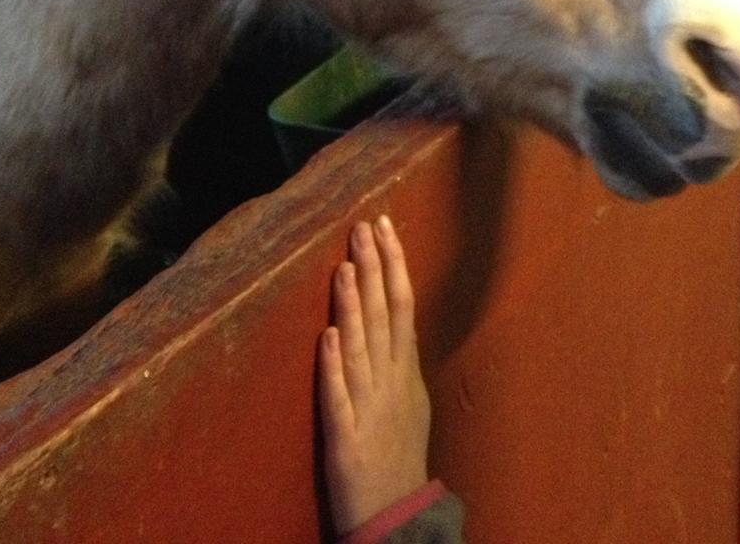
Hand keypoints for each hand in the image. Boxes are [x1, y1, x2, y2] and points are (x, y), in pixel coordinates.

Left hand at [319, 216, 430, 535]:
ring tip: (346, 268)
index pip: (403, 306)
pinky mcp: (345, 441)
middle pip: (385, 317)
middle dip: (375, 269)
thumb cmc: (400, 459)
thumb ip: (401, 364)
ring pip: (361, 349)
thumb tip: (397, 323)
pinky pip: (338, 399)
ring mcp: (369, 411)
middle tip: (364, 226)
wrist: (398, 522)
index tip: (383, 225)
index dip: (394, 264)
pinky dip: (333, 367)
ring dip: (354, 307)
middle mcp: (392, 385)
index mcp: (407, 374)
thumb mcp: (412, 405)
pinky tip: (327, 337)